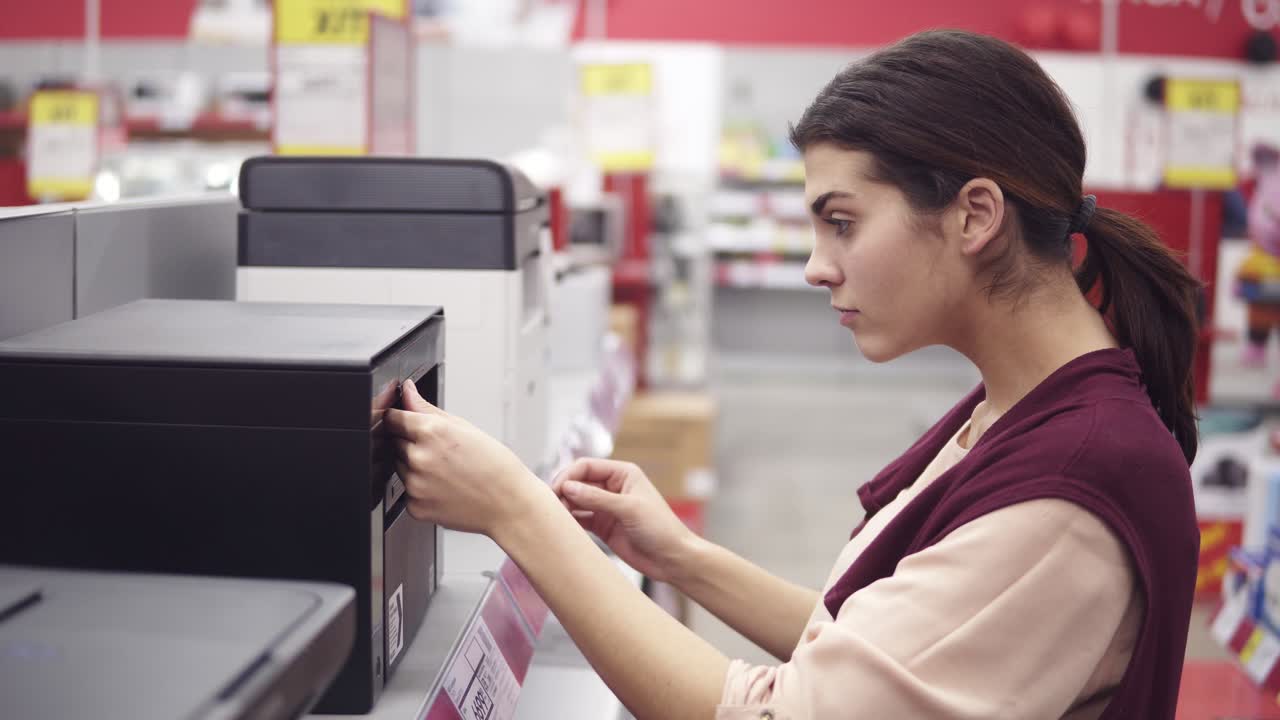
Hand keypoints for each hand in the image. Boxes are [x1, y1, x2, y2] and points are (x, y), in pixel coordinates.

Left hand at [384, 379, 542, 535]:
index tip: (407, 422)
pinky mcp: (414, 506)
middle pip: (393, 442)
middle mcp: (418, 458)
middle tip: (440, 451)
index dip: (400, 418)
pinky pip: (407, 491)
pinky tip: (443, 487)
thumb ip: (426, 409)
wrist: (508, 503)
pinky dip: (420, 488)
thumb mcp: (463, 427)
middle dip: (409, 442)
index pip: (392, 417)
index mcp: (430, 432)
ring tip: (445, 470)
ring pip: (399, 466)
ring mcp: (414, 484)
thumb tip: (408, 391)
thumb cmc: (494, 465)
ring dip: (413, 465)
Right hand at [552, 459, 696, 582]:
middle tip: (551, 505)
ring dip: (564, 506)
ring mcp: (606, 507)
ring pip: (577, 501)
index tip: (556, 490)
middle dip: (564, 491)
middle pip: (578, 482)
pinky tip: (563, 526)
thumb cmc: (662, 529)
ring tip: (554, 517)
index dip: (569, 476)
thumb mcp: (629, 509)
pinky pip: (580, 519)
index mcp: (623, 474)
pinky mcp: (603, 526)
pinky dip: (570, 521)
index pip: (586, 466)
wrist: (672, 559)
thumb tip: (569, 487)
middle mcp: (613, 488)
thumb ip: (597, 498)